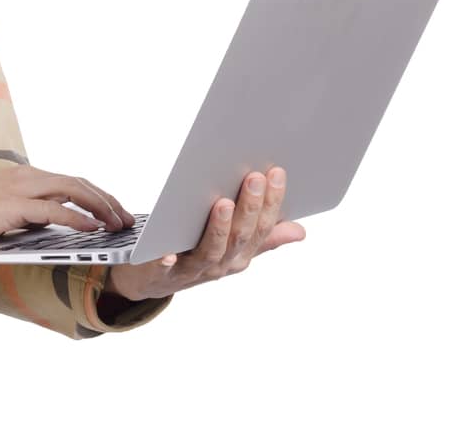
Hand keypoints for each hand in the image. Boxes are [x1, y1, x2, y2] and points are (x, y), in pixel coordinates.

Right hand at [0, 166, 132, 244]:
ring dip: (100, 207)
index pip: (71, 181)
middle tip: (126, 218)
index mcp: (25, 176)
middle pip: (79, 183)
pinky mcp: (13, 206)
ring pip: (73, 191)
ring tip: (117, 224)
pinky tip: (92, 228)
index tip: (114, 211)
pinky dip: (77, 218)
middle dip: (107, 200)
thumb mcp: (0, 208)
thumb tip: (48, 223)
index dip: (96, 195)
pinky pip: (54, 210)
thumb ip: (25, 211)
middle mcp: (27, 177)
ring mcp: (21, 189)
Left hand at [103, 166, 305, 302]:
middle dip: (250, 208)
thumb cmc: (196, 254)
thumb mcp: (233, 248)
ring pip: (211, 251)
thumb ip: (264, 238)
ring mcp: (192, 270)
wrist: (153, 280)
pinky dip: (167, 261)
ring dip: (219, 228)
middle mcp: (220, 264)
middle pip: (239, 237)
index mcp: (239, 256)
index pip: (261, 228)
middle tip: (255, 177)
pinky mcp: (161, 272)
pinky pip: (166, 269)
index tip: (277, 173)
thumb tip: (300, 231)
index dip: (272, 203)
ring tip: (223, 202)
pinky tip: (169, 252)